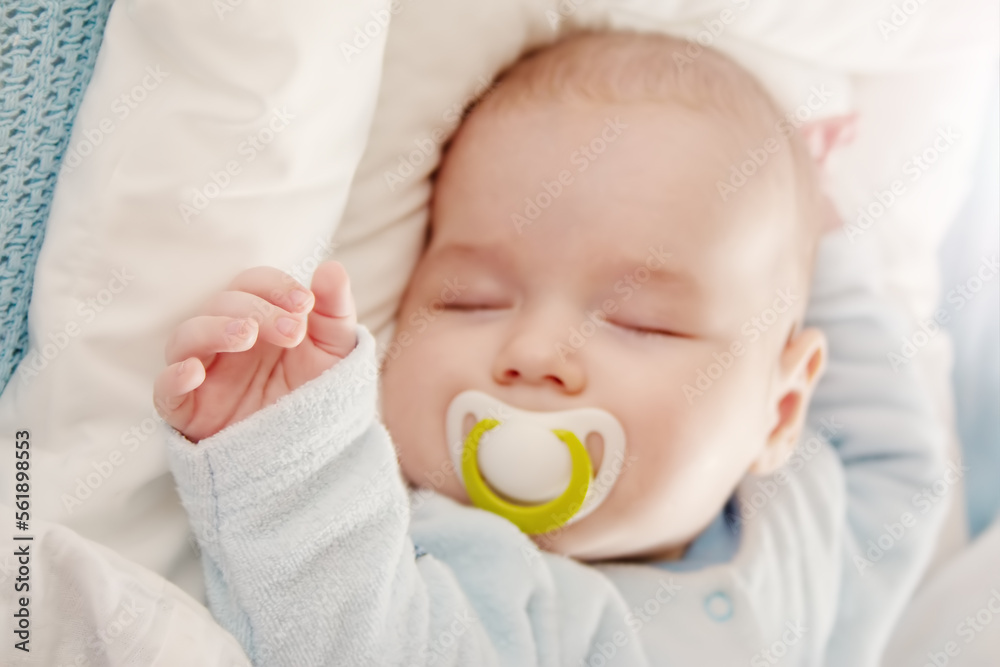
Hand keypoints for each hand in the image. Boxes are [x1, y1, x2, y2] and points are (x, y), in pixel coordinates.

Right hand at [154, 261, 355, 442]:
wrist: (314, 445)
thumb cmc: (318, 388)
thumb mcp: (335, 349)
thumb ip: (334, 309)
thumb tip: (331, 268)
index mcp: (257, 315)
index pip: (252, 283)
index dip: (275, 286)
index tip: (305, 303)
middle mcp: (224, 337)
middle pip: (221, 304)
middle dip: (258, 311)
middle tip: (292, 332)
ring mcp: (203, 372)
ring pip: (186, 337)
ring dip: (214, 329)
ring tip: (246, 336)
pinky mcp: (188, 410)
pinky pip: (164, 390)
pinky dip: (173, 378)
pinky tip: (195, 372)